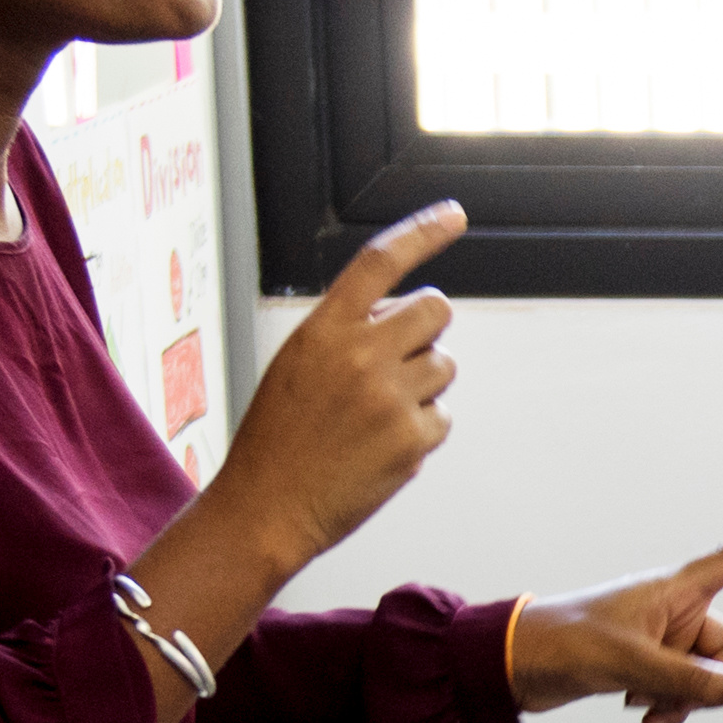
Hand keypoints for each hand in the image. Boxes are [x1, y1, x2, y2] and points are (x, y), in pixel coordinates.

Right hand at [212, 202, 463, 578]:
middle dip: (424, 330)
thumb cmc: (279, 436)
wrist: (267, 507)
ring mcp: (391, 397)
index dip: (423, 232)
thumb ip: (347, 332)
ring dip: (421, 383)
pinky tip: (379, 447)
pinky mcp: (414, 439)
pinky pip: (442, 416)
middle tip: (396, 361)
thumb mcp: (297, 364)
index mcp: (323, 328)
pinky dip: (420, 430)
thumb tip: (409, 315)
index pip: (381, 261)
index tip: (455, 214)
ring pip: (444, 365)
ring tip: (373, 415)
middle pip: (436, 310)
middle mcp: (361, 354)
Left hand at [512, 499, 722, 722]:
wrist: (516, 664)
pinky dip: (670, 706)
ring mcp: (667, 639)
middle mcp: (679, 610)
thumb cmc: (566, 644)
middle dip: (709, 683)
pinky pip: (687, 691)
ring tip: (641, 704)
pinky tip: (638, 712)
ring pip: (711, 678)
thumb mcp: (633, 664)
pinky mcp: (652, 664)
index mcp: (677, 589)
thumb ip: (695, 683)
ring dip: (684, 700)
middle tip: (665, 696)